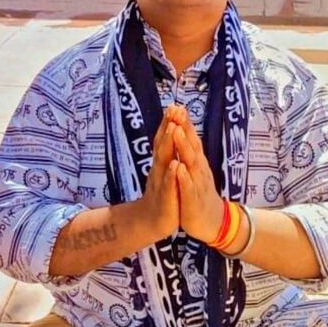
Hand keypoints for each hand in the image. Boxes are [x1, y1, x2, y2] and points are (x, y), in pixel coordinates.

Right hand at [139, 110, 179, 239]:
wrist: (151, 221)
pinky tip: (176, 165)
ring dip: (168, 145)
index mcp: (161, 163)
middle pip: (163, 145)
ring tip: (173, 129)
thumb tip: (168, 132)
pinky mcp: (166, 199)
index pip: (164, 139)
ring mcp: (161, 183)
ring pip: (165, 161)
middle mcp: (159, 170)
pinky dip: (172, 175)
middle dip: (168, 127)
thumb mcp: (164, 170)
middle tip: (173, 110)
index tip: (174, 105)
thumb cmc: (162, 194)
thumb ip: (165, 152)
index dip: (168, 123)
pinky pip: (170, 185)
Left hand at [167, 105, 224, 242]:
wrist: (212, 221)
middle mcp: (199, 169)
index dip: (184, 123)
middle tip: (178, 111)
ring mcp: (197, 184)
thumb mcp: (194, 170)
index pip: (190, 139)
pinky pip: (188, 187)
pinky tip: (178, 168)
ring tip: (176, 131)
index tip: (175, 105)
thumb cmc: (199, 193)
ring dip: (183, 147)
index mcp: (196, 162)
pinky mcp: (193, 201)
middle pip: (192, 146)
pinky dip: (184, 177)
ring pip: (190, 163)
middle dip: (184, 128)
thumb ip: (189, 152)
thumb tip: (183, 131)